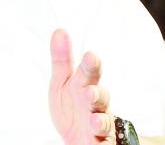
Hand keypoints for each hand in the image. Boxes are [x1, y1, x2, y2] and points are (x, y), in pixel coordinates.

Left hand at [48, 29, 114, 144]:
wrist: (78, 138)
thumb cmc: (73, 107)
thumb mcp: (62, 84)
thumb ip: (62, 61)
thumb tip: (59, 31)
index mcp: (86, 87)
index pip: (90, 74)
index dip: (90, 66)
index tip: (90, 56)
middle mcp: (97, 106)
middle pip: (100, 98)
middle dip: (96, 96)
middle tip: (90, 93)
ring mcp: (101, 126)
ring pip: (105, 123)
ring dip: (100, 122)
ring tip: (94, 122)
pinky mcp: (102, 143)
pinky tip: (99, 143)